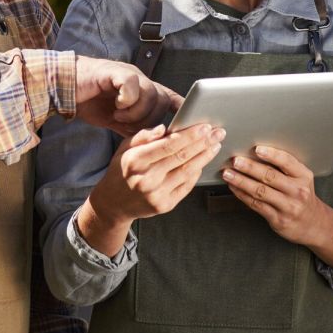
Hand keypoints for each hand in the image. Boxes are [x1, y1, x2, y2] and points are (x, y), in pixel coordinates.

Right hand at [73, 55, 181, 134]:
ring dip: (136, 112)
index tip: (190, 124)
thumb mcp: (116, 118)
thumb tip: (153, 142)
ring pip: (150, 94)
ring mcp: (128, 73)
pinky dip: (127, 101)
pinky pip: (131, 86)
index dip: (181, 109)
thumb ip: (135, 127)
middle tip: (133, 127)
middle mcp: (139, 79)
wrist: (64, 86)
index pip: (169, 97)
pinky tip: (116, 108)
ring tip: (119, 118)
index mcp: (142, 90)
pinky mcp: (115, 71)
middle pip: (162, 99)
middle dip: (151, 119)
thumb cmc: (89, 101)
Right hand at [76, 123, 224, 255]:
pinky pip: (186, 186)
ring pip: (187, 171)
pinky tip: (203, 162)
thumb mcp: (125, 148)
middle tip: (218, 133)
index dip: (190, 135)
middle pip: (181, 157)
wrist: (114, 203)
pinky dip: (197, 172)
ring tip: (215, 145)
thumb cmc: (121, 170)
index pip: (169, 145)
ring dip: (205, 157)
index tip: (205, 127)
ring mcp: (157, 194)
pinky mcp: (165, 205)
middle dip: (203, 143)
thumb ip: (144, 136)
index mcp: (136, 160)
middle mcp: (146, 178)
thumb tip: (165, 128)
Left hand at [223, 146, 331, 247]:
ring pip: (260, 191)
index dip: (271, 154)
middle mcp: (298, 191)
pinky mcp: (278, 219)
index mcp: (303, 176)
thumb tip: (255, 152)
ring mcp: (288, 207)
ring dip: (241, 181)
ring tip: (228, 174)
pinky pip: (256, 205)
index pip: (287, 162)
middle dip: (250, 167)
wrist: (314, 224)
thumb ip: (283, 168)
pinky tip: (233, 188)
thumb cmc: (301, 196)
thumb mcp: (301, 179)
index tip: (256, 149)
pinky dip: (242, 195)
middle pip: (270, 176)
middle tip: (235, 161)